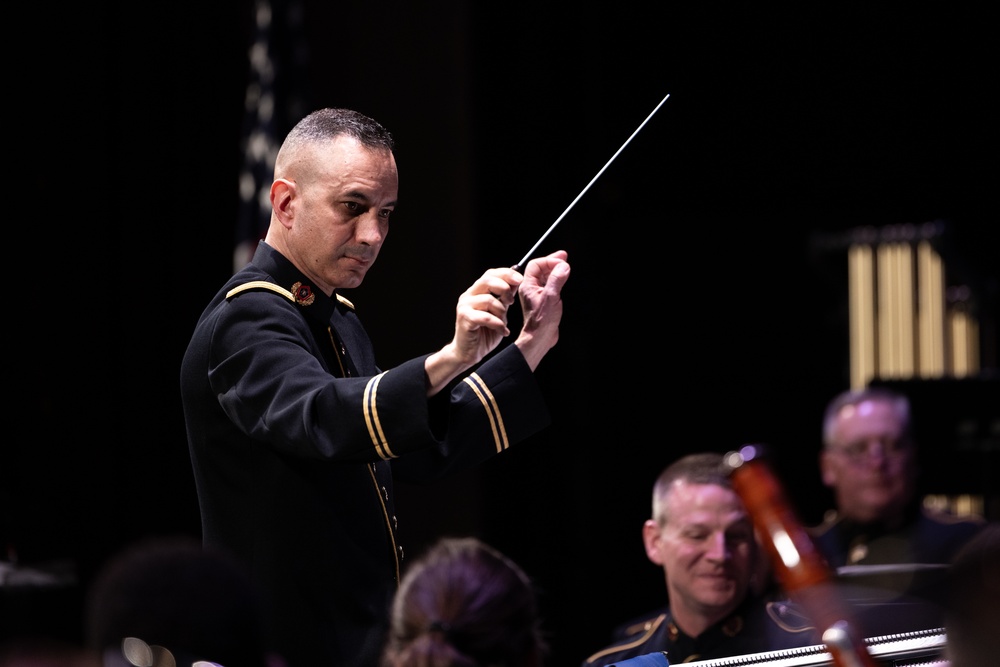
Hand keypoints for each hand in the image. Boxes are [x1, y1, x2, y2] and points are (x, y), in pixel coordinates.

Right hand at [424, 266, 523, 393]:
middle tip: (511, 302)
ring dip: (501, 312)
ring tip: (504, 323)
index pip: (490, 274)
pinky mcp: (464, 318)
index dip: (506, 274)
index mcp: (476, 292)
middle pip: (486, 280)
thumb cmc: (485, 333)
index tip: (520, 279)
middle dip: (504, 288)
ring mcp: (464, 306)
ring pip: (488, 299)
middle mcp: (468, 296)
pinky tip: (503, 331)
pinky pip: (485, 316)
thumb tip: (517, 282)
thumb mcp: (500, 313)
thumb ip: (505, 298)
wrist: (469, 353)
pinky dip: (498, 324)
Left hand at [515, 250, 569, 370]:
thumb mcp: (551, 297)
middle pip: (540, 269)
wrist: (540, 338)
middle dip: (552, 262)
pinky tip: (563, 279)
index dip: (548, 260)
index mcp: (528, 285)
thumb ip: (557, 279)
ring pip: (545, 277)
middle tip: (564, 257)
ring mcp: (538, 295)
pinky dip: (557, 280)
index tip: (561, 260)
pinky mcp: (544, 301)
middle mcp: (531, 288)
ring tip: (565, 266)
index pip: (536, 265)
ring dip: (555, 270)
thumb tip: (563, 266)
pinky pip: (549, 285)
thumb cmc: (542, 321)